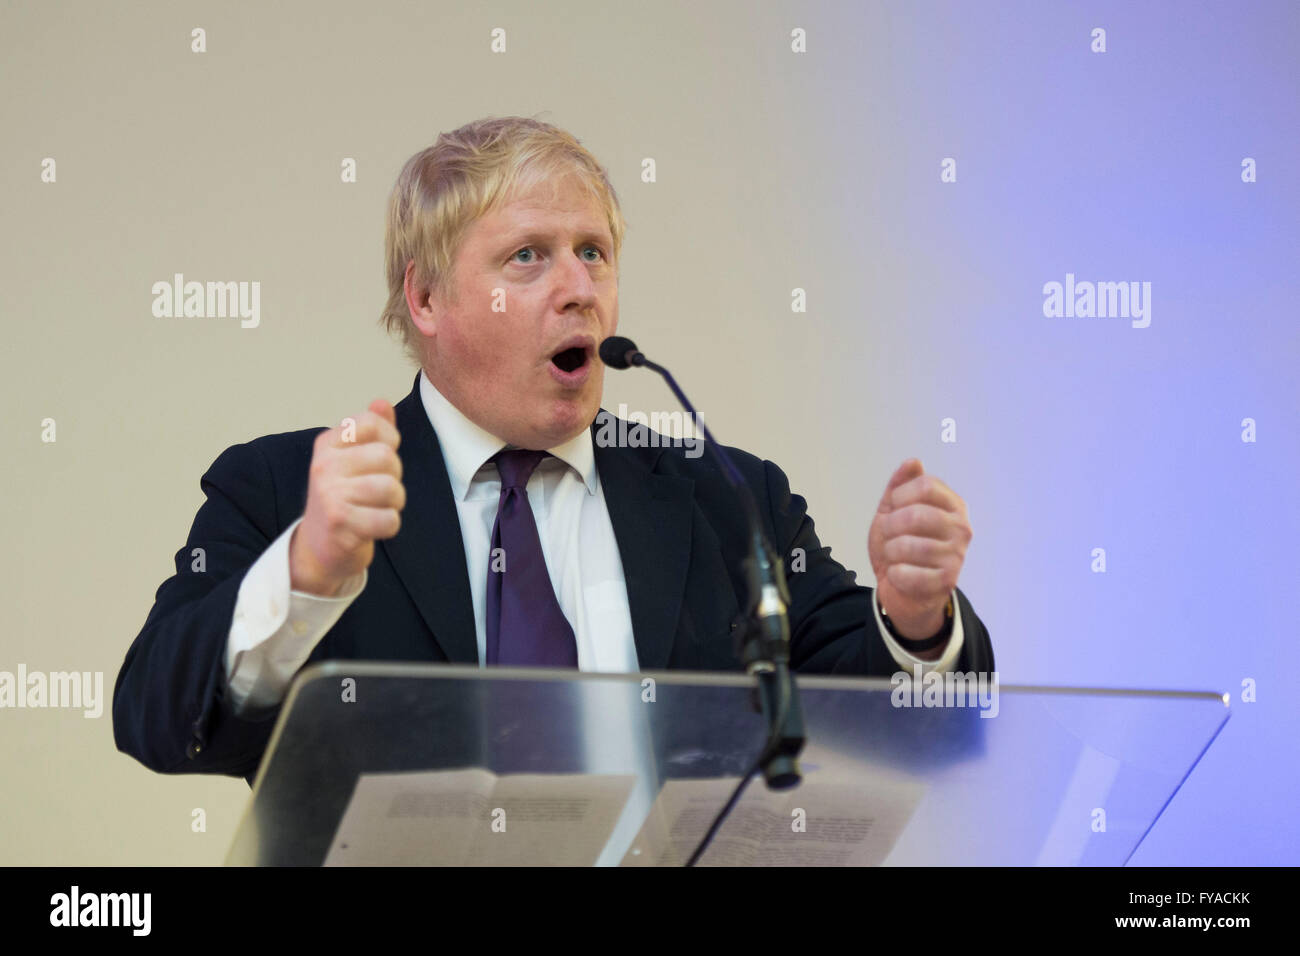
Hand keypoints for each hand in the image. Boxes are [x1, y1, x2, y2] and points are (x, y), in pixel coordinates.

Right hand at [289, 399, 404, 595]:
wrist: (318, 547)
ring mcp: (330, 495)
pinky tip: (373, 527)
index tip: (380, 458)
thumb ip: (370, 430)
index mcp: (327, 444)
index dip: (389, 439)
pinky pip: (390, 520)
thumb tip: (381, 401)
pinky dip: (389, 526)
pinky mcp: (341, 525)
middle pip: (388, 457)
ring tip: (376, 508)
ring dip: (394, 503)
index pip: (373, 422)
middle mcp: (324, 466)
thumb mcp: (352, 459)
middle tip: (378, 490)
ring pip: (392, 488)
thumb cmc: (342, 498)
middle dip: (394, 476)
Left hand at [867, 458, 971, 639]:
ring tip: (896, 557)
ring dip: (891, 552)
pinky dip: (894, 574)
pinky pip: (906, 573)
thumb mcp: (893, 511)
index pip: (924, 485)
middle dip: (891, 526)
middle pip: (915, 514)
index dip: (899, 497)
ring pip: (907, 546)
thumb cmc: (901, 548)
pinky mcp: (947, 582)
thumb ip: (900, 485)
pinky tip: (900, 574)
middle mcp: (961, 528)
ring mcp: (957, 555)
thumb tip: (913, 462)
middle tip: (891, 536)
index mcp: (952, 505)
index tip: (894, 509)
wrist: (903, 591)